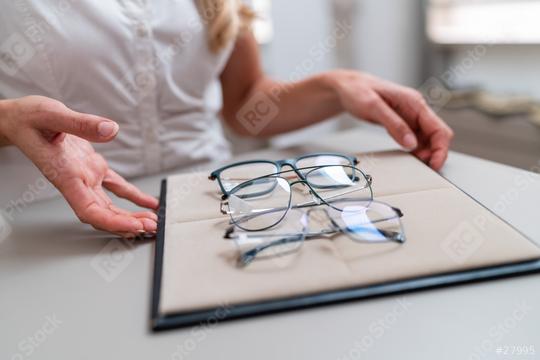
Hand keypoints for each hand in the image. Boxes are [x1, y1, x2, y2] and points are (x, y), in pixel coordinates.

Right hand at [0, 96, 157, 235]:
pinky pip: (115, 186)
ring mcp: (86, 176)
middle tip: (151, 228)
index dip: (111, 222)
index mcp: (65, 175)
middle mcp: (76, 180)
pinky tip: (148, 203)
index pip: (88, 210)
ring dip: (131, 215)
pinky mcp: (92, 166)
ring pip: (110, 204)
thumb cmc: (28, 119)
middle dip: (127, 224)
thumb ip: (80, 123)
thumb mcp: (52, 115)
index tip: (132, 227)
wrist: (20, 120)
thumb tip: (110, 129)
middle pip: (103, 213)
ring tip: (153, 221)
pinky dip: (133, 195)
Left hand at [331, 70, 453, 169]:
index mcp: (414, 102)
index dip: (440, 149)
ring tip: (414, 163)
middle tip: (422, 166)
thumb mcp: (374, 107)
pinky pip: (415, 139)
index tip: (434, 164)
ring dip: (424, 152)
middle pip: (437, 135)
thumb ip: (394, 124)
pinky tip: (408, 156)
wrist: (348, 87)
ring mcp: (410, 116)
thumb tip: (411, 143)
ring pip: (427, 139)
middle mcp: (416, 109)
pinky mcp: (402, 123)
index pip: (439, 128)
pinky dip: (415, 149)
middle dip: (434, 153)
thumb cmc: (359, 91)